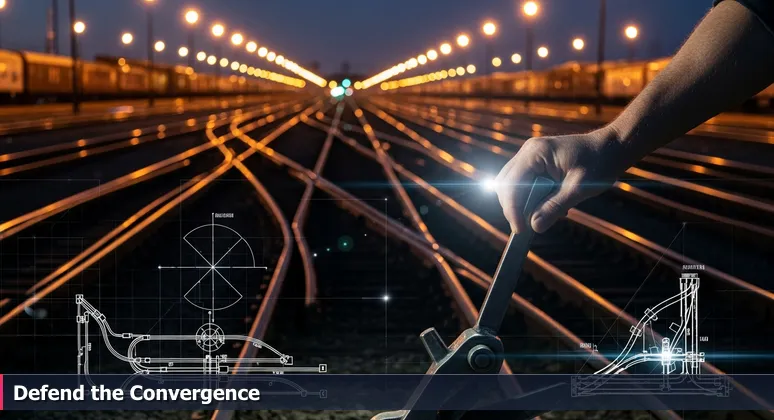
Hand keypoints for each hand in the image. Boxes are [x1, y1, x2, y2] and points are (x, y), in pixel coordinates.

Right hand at [494, 127, 624, 233]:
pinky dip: (531, 199)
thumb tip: (534, 226)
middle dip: (514, 208)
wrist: (612, 147)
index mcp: (536, 153)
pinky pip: (523, 185)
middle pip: (506, 185)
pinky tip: (549, 206)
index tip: (521, 230)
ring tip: (545, 215)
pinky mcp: (535, 164)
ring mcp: (530, 157)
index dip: (513, 210)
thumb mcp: (579, 188)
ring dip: (522, 204)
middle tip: (529, 227)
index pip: (512, 184)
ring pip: (512, 186)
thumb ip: (555, 206)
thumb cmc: (599, 163)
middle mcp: (528, 152)